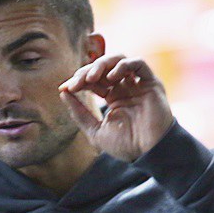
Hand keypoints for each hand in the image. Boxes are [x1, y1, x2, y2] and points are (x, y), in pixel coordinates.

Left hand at [58, 54, 173, 161]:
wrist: (150, 152)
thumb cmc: (126, 145)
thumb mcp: (95, 131)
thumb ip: (79, 113)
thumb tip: (63, 93)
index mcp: (113, 97)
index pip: (93, 80)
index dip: (78, 81)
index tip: (66, 88)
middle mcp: (125, 88)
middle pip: (103, 68)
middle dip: (87, 72)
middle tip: (77, 83)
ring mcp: (138, 84)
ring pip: (118, 60)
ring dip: (102, 64)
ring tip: (91, 78)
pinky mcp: (151, 83)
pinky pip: (138, 64)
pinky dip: (123, 65)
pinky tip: (111, 76)